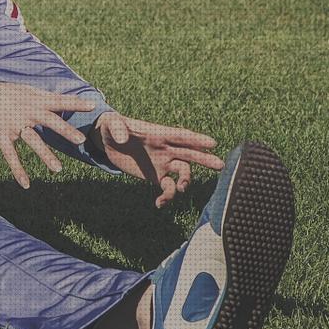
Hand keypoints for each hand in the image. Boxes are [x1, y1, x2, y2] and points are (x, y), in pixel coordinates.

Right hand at [0, 82, 94, 188]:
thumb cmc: (4, 93)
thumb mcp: (25, 91)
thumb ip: (44, 98)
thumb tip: (64, 102)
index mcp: (35, 100)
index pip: (59, 100)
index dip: (76, 102)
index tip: (93, 105)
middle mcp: (26, 111)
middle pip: (49, 121)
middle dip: (65, 130)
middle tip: (80, 141)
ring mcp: (14, 124)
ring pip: (33, 141)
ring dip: (46, 155)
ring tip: (58, 170)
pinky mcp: (1, 135)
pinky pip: (11, 155)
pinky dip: (18, 170)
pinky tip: (26, 184)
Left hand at [94, 112, 223, 207]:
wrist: (108, 142)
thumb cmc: (112, 127)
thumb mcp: (111, 124)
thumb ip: (117, 128)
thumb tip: (123, 138)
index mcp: (159, 133)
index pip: (181, 136)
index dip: (196, 139)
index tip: (212, 143)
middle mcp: (166, 148)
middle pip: (190, 154)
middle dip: (205, 159)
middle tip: (220, 165)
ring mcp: (163, 163)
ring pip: (183, 172)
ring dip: (186, 181)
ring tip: (180, 188)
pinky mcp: (155, 176)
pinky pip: (168, 187)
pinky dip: (167, 196)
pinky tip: (159, 203)